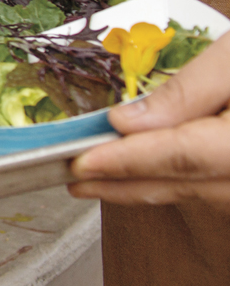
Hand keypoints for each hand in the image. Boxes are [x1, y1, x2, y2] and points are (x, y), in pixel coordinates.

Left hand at [69, 32, 229, 209]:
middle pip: (187, 184)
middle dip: (125, 182)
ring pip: (200, 194)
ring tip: (96, 180)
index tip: (79, 164)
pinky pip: (216, 191)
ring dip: (146, 189)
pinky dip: (178, 185)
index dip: (126, 163)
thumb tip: (127, 122)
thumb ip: (187, 91)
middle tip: (71, 176)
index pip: (181, 157)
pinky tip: (145, 178)